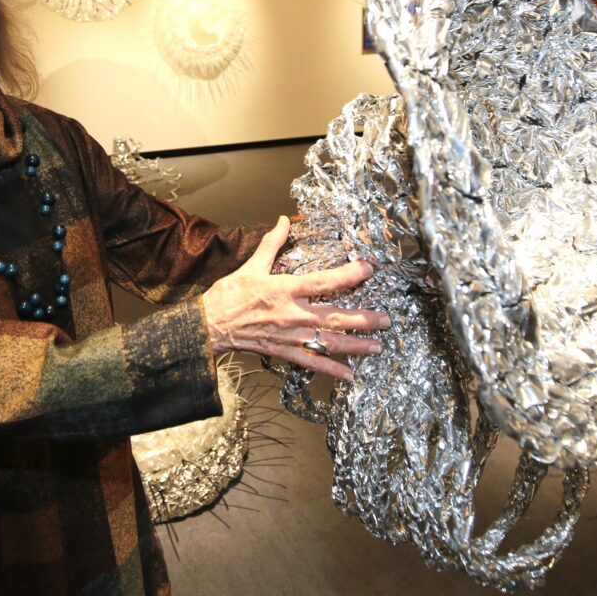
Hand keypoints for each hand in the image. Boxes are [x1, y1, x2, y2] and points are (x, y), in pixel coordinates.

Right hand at [202, 216, 389, 380]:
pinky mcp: (284, 352)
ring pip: (328, 342)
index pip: (323, 282)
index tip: (368, 269)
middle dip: (363, 319)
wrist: (209, 325)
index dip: (348, 275)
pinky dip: (331, 369)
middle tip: (386, 319)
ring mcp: (290, 336)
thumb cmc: (229, 296)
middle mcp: (292, 314)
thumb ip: (272, 243)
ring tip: (377, 346)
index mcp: (285, 289)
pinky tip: (349, 374)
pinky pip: (311, 362)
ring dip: (355, 345)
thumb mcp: (251, 265)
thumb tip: (283, 221)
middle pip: (334, 317)